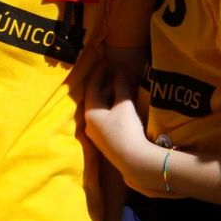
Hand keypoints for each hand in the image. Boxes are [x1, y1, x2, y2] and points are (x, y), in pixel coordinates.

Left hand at [82, 72, 156, 190]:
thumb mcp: (124, 105)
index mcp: (90, 112)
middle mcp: (89, 123)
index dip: (99, 73)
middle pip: (95, 99)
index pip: (91, 87)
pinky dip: (111, 109)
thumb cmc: (126, 129)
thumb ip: (120, 88)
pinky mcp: (104, 141)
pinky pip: (104, 119)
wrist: (132, 159)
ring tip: (122, 89)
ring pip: (99, 110)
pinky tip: (121, 107)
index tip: (105, 61)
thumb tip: (119, 74)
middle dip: (106, 86)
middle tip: (117, 75)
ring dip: (109, 98)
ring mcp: (95, 134)